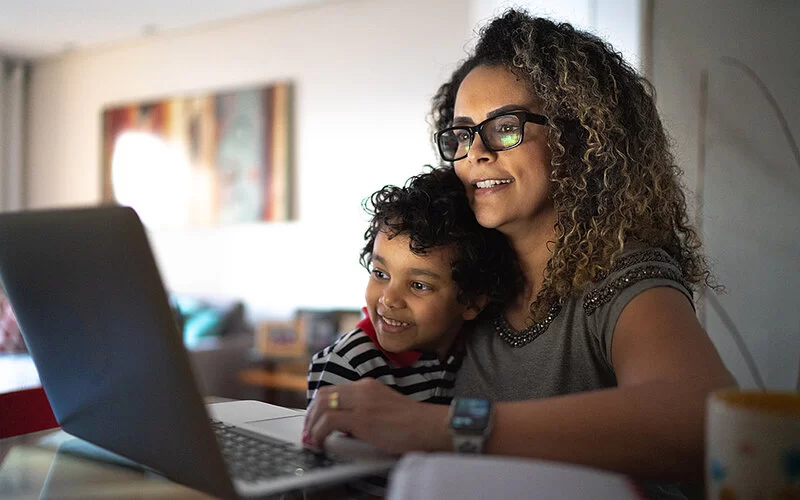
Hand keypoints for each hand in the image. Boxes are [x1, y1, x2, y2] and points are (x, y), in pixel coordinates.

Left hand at [303, 378, 450, 454]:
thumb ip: (364, 412)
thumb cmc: (413, 424)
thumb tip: (343, 427)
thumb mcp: (384, 409)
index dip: (318, 406)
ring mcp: (362, 402)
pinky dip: (318, 432)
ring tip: (311, 439)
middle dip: (311, 414)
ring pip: (322, 405)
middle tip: (308, 431)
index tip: (314, 421)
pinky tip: (319, 442)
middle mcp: (363, 389)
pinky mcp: (363, 418)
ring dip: (312, 424)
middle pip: (323, 394)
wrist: (430, 427)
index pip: (333, 390)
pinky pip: (329, 421)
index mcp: (368, 386)